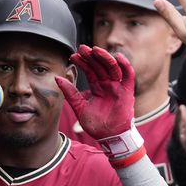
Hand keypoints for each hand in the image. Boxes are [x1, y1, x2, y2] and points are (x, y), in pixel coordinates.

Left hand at [56, 45, 142, 162]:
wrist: (109, 137)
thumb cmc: (96, 124)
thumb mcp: (79, 107)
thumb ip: (70, 93)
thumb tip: (57, 78)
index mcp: (97, 87)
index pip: (89, 70)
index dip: (82, 62)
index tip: (72, 56)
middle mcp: (107, 84)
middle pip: (100, 66)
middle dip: (91, 56)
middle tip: (81, 48)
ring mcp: (117, 87)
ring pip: (112, 67)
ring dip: (104, 57)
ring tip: (94, 50)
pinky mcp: (127, 91)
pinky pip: (128, 75)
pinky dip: (125, 65)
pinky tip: (117, 56)